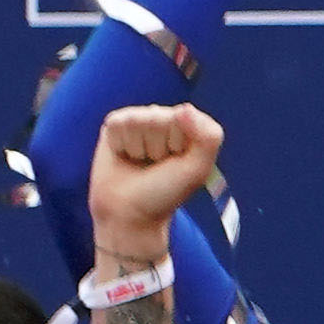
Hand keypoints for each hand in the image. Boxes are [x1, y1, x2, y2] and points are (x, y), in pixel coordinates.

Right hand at [92, 99, 225, 274]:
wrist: (130, 214)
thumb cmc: (165, 193)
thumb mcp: (198, 170)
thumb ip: (208, 138)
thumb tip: (184, 109)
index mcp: (188, 126)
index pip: (184, 117)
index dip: (179, 144)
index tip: (176, 163)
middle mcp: (164, 118)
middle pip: (158, 118)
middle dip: (157, 147)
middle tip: (155, 166)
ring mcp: (139, 119)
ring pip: (137, 120)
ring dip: (138, 148)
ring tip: (140, 163)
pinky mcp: (115, 125)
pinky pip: (118, 124)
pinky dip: (120, 145)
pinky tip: (124, 156)